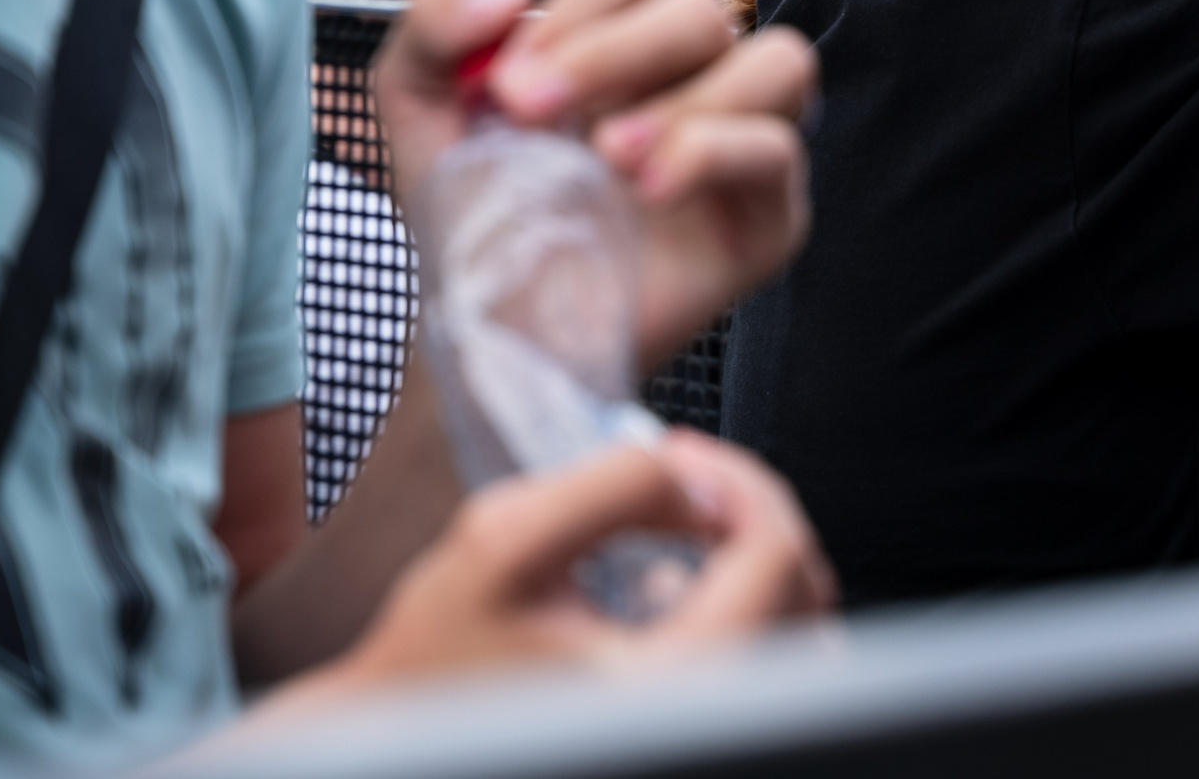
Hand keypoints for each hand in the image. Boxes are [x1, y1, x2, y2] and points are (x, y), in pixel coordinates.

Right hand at [281, 432, 834, 702]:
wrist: (396, 741)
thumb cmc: (434, 655)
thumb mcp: (504, 538)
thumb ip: (615, 489)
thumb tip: (701, 483)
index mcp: (675, 681)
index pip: (775, 553)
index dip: (735, 478)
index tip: (676, 456)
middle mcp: (707, 718)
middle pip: (802, 592)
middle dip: (746, 512)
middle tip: (680, 479)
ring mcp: (706, 729)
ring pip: (795, 633)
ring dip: (750, 561)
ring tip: (675, 533)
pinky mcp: (696, 730)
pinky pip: (762, 666)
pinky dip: (739, 610)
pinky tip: (664, 591)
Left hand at [371, 0, 816, 368]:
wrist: (492, 330)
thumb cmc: (475, 212)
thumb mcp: (418, 106)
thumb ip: (433, 21)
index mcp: (621, 36)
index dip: (576, 7)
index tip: (508, 81)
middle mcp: (694, 76)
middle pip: (700, 9)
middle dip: (612, 52)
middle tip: (531, 110)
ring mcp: (741, 142)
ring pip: (780, 60)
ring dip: (689, 96)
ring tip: (610, 155)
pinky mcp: (767, 216)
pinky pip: (779, 151)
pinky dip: (715, 152)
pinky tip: (649, 189)